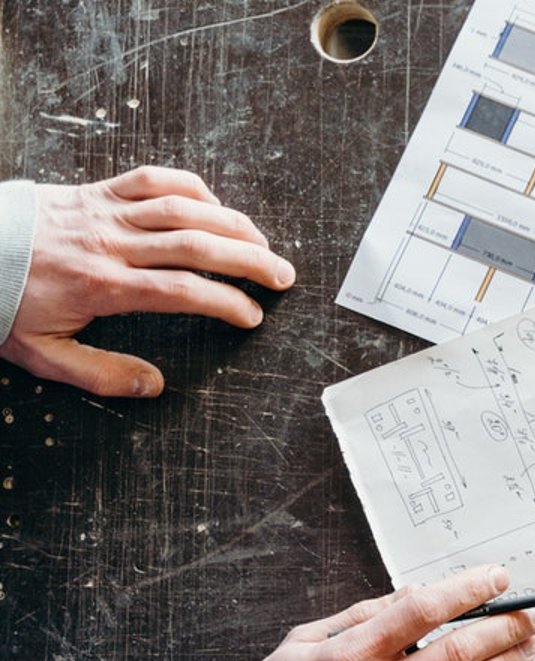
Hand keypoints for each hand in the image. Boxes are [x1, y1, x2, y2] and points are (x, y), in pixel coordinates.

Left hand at [0, 166, 296, 396]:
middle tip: (283, 275)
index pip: (183, 290)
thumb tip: (154, 385)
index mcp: (104, 285)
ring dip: (232, 223)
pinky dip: (190, 187)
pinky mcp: (96, 190)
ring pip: (183, 208)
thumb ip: (101, 375)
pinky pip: (152, 178)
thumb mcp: (44, 355)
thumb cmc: (4, 303)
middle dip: (249, 260)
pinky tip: (214, 205)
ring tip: (263, 241)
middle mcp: (112, 243)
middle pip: (197, 244)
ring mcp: (105, 210)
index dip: (226, 302)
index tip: (252, 316)